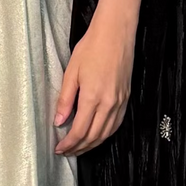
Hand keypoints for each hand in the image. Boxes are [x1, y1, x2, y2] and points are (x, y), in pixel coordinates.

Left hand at [54, 14, 135, 155]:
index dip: (69, 143)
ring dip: (92, 144)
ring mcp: (120, 102)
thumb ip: (65, 99)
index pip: (79, 130)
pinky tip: (97, 136)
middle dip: (79, 148)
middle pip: (93, 136)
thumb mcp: (71, 72)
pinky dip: (106, 135)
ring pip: (106, 133)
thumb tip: (59, 121)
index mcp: (93, 97)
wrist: (116, 33)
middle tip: (66, 153)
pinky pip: (116, 124)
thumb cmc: (92, 47)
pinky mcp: (126, 98)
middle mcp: (109, 103)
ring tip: (79, 148)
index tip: (59, 149)